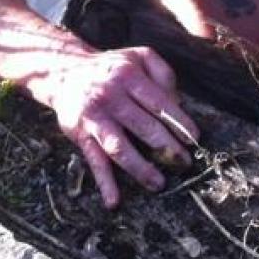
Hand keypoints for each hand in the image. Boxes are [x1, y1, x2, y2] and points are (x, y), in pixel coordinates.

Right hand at [35, 46, 199, 207]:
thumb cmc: (112, 67)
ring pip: (119, 147)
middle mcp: (111, 96)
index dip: (179, 122)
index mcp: (129, 76)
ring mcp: (95, 118)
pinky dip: (104, 183)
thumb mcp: (139, 56)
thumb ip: (163, 73)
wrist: (64, 71)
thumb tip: (178, 103)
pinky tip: (114, 201)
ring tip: (159, 184)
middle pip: (144, 126)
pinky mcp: (80, 135)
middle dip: (167, 148)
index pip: (159, 103)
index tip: (194, 139)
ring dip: (140, 168)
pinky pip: (94, 161)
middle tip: (184, 163)